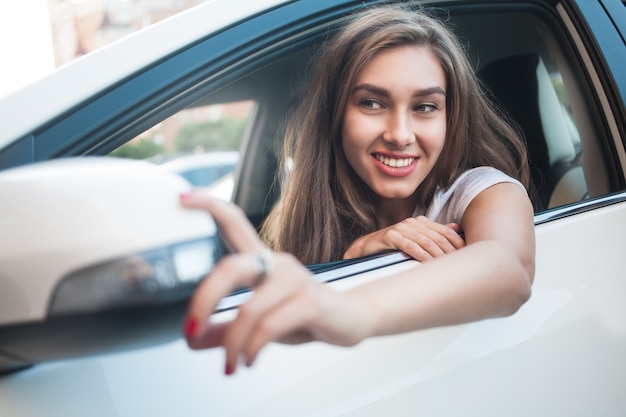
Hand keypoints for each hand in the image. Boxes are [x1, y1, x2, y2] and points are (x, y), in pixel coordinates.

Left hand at [180, 192, 369, 374]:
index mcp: (262, 260)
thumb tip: (192, 340)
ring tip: (230, 363)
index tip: (181, 197)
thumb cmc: (302, 313)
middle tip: (190, 331)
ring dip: (232, 343)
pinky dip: (252, 349)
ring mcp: (295, 280)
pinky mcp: (310, 302)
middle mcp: (277, 263)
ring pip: (248, 310)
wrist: (350, 320)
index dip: (208, 207)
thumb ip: (224, 329)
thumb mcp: (258, 322)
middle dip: (204, 300)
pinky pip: (269, 327)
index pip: (234, 222)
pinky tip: (249, 360)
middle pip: (231, 267)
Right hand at [343, 216, 464, 260]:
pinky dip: (422, 256)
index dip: (458, 243)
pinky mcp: (392, 236)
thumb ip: (434, 233)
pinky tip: (429, 264)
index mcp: (421, 222)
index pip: (445, 231)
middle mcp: (413, 222)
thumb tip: (455, 227)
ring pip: (426, 242)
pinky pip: (411, 246)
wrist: (366, 247)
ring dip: (438, 255)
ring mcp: (402, 228)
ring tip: (447, 267)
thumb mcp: (415, 239)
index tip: (468, 255)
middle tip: (460, 264)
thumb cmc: (392, 246)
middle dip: (451, 251)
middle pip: (438, 237)